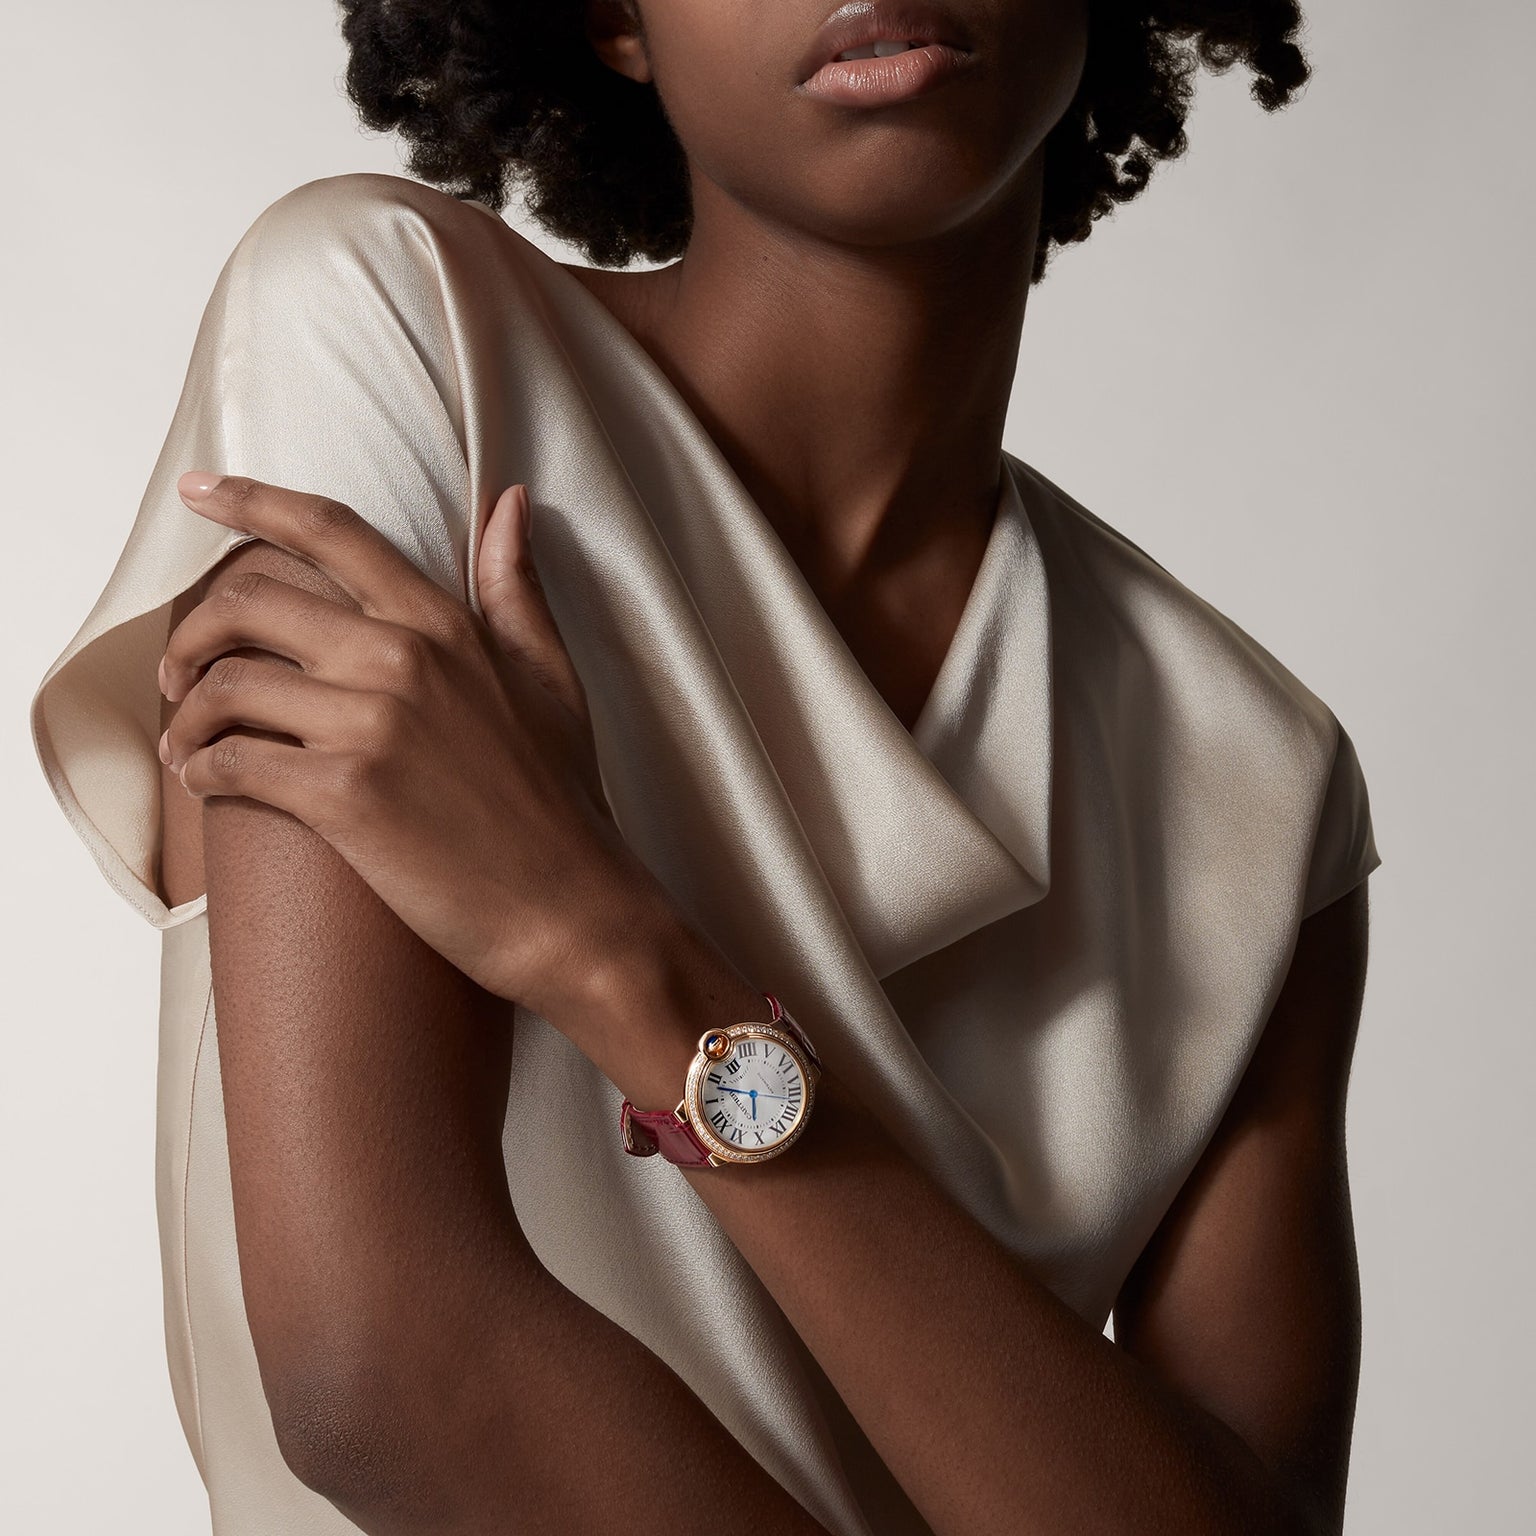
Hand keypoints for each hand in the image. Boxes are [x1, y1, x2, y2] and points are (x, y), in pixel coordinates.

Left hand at [159, 471, 662, 1021]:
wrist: (571, 910)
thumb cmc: (561, 801)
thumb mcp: (551, 677)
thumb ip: (516, 588)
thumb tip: (509, 502)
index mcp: (446, 625)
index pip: (332, 533)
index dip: (252, 501)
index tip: (200, 494)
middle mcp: (404, 659)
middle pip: (251, 603)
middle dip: (194, 635)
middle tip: (181, 676)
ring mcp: (372, 726)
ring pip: (228, 685)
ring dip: (188, 714)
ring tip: (191, 743)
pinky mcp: (345, 796)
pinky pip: (232, 762)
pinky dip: (202, 770)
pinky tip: (206, 782)